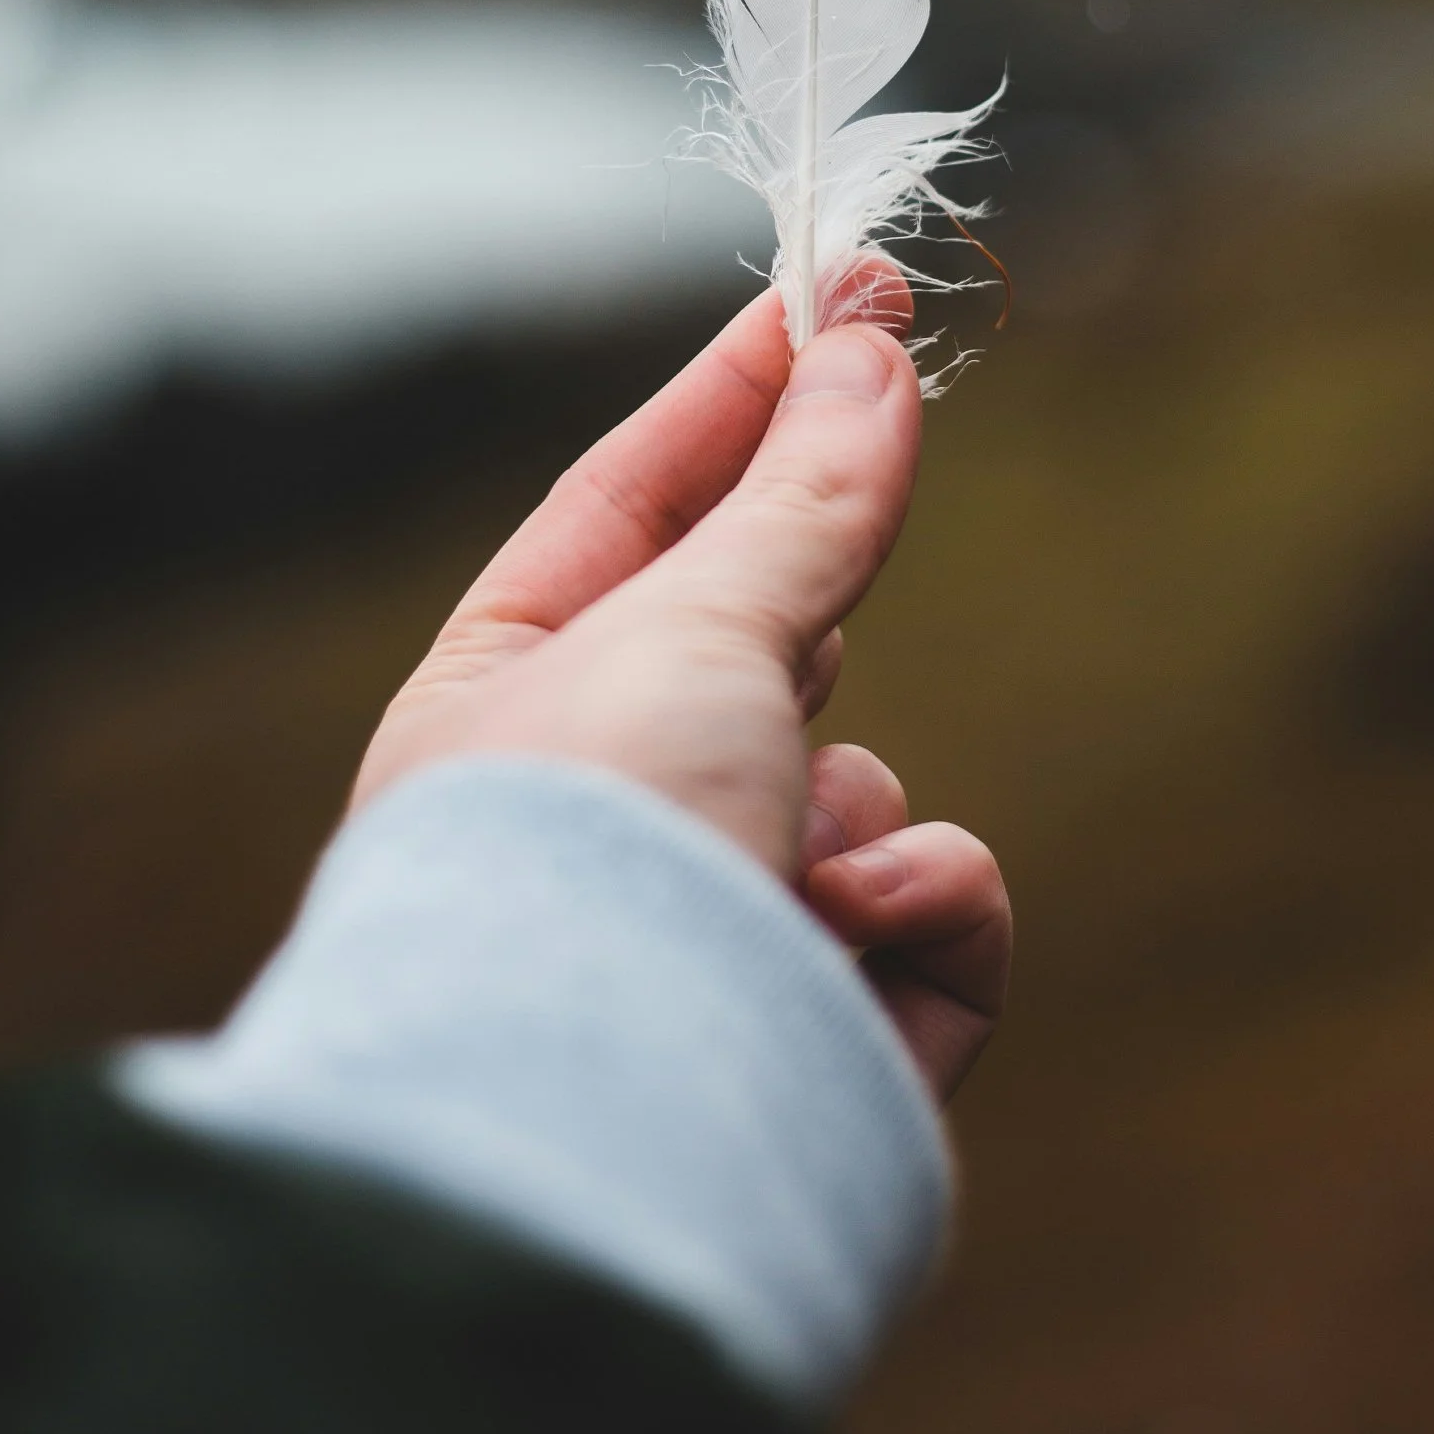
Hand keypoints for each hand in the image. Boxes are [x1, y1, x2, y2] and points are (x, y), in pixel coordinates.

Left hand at [352, 286, 1009, 1100]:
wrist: (610, 1144)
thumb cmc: (597, 850)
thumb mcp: (692, 627)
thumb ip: (801, 495)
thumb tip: (869, 344)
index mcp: (497, 710)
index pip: (626, 508)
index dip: (738, 394)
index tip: (843, 289)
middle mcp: (598, 823)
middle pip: (759, 637)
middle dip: (820, 576)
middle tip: (898, 399)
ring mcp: (716, 935)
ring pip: (865, 786)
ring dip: (852, 801)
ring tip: (793, 863)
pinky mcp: (831, 1039)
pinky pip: (936, 909)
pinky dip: (917, 909)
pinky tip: (849, 949)